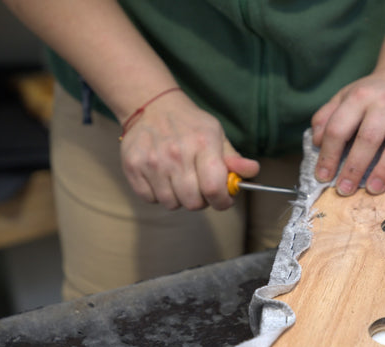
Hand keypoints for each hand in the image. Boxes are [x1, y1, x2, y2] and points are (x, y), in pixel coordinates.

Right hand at [120, 91, 258, 209]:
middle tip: (199, 187)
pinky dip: (158, 194)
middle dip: (201, 200)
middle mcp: (176, 153)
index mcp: (202, 143)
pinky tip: (162, 177)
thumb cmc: (190, 125)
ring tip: (179, 179)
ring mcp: (152, 161)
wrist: (152, 106)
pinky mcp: (132, 167)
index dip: (222, 201)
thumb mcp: (216, 134)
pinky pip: (150, 199)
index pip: (214, 188)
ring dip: (178, 197)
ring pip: (171, 203)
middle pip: (193, 202)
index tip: (223, 200)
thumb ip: (233, 158)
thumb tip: (252, 171)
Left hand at [311, 67, 384, 195]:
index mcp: (359, 97)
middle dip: (354, 167)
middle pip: (369, 137)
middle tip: (344, 190)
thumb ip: (326, 118)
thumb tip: (316, 142)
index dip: (329, 155)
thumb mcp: (344, 98)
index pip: (339, 128)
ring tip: (374, 189)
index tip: (323, 177)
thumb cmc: (371, 96)